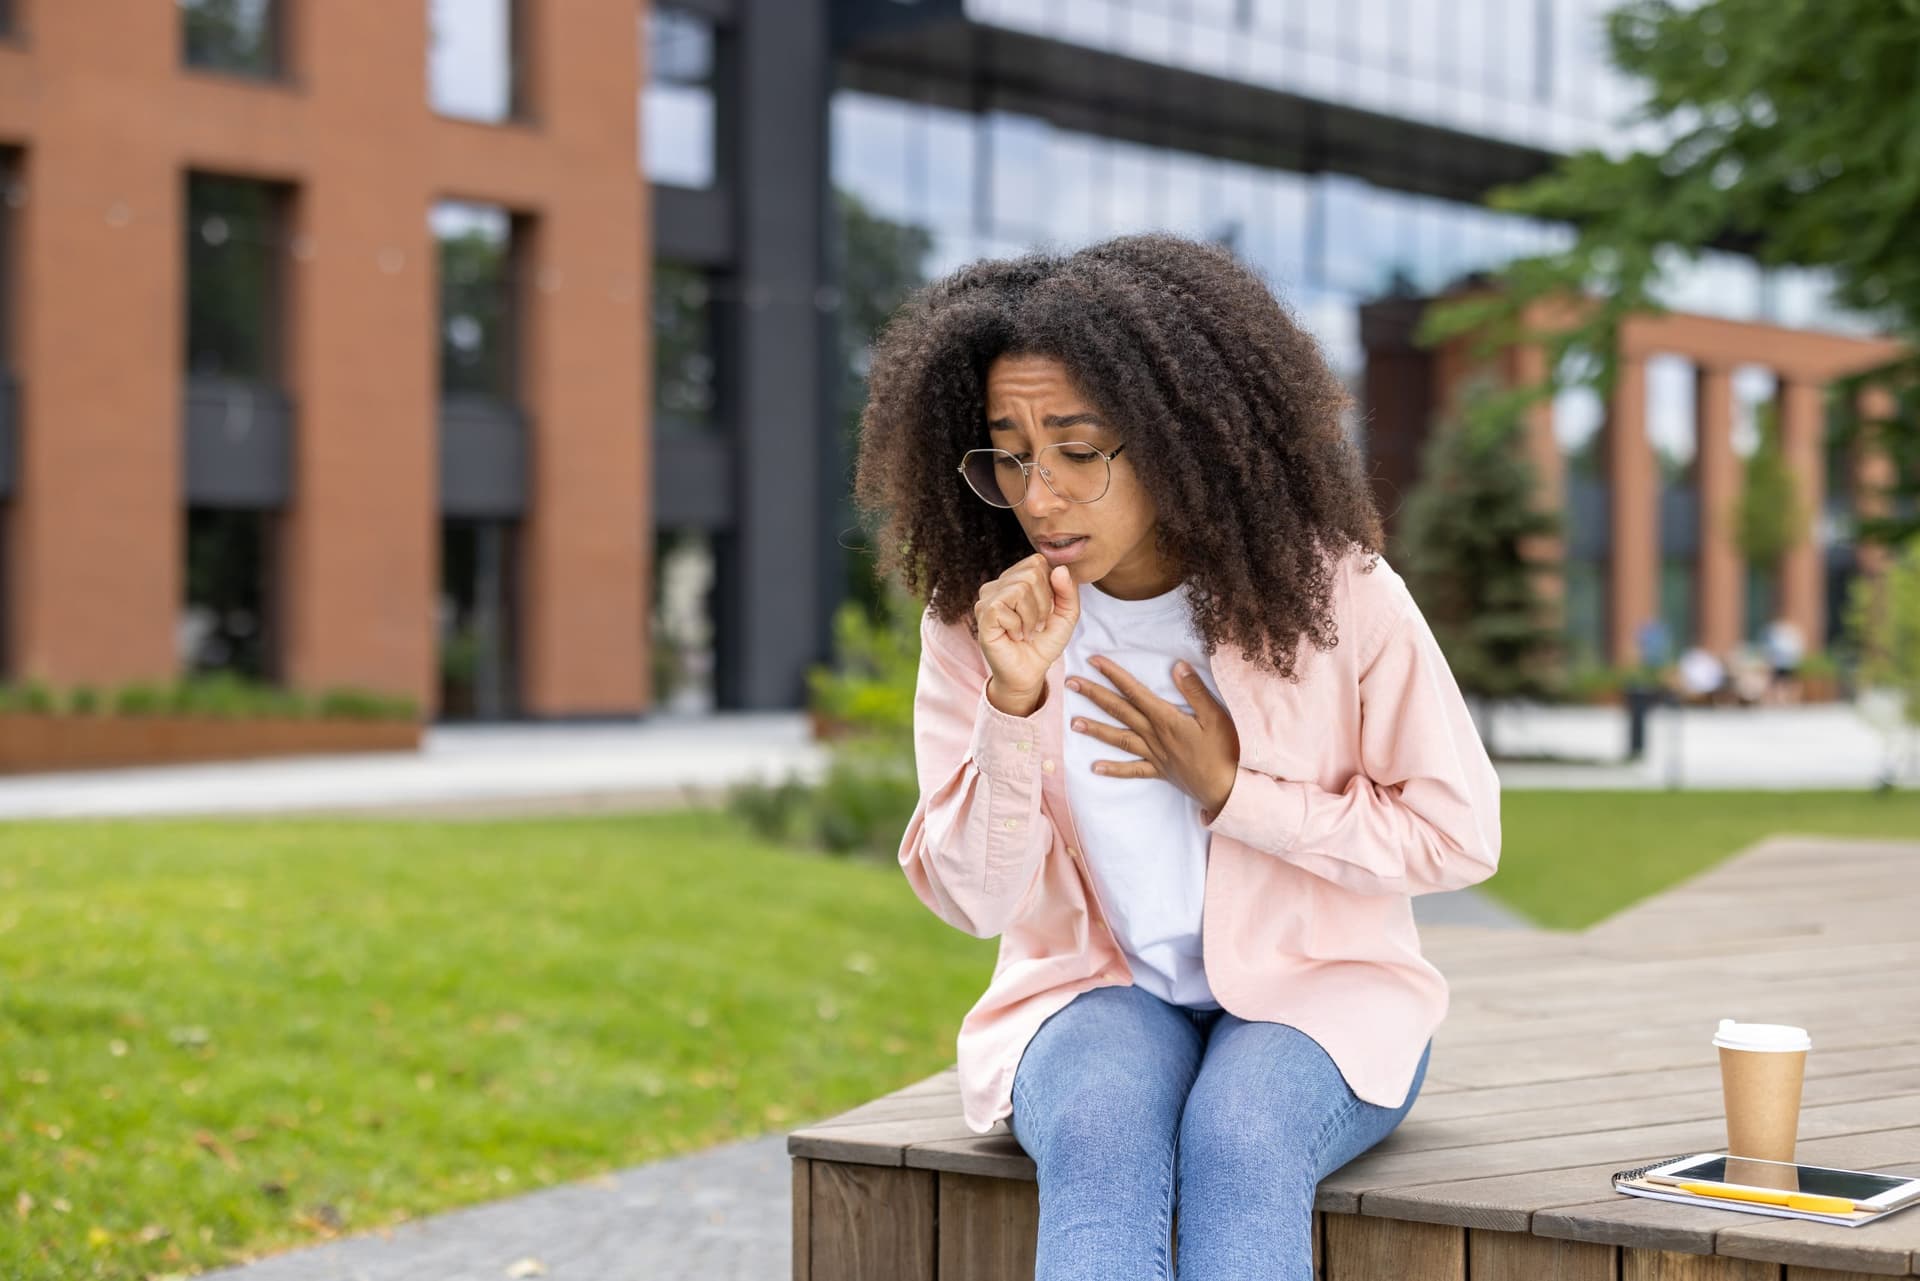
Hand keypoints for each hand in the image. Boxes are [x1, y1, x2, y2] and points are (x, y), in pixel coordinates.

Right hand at [975, 553, 1078, 709]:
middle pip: (1032, 573)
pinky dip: (1018, 625)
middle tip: (1037, 624)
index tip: (1046, 611)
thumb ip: (1069, 591)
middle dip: (1043, 604)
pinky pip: (1006, 607)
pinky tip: (1014, 635)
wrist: (1030, 671)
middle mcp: (998, 585)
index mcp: (1016, 579)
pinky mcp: (983, 614)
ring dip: (1032, 617)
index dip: (1050, 588)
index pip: (1038, 562)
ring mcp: (987, 598)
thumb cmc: (1043, 642)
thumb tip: (1059, 569)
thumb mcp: (1067, 615)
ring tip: (1026, 630)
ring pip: (1021, 588)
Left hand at [1069, 656, 1240, 817]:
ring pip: (1119, 739)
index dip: (1113, 674)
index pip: (1134, 691)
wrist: (1227, 788)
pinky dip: (1113, 769)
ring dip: (1096, 730)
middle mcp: (1154, 735)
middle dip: (1095, 695)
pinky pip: (1132, 770)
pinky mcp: (1159, 771)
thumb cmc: (1225, 750)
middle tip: (1071, 684)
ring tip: (1074, 723)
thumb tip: (1177, 665)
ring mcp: (1154, 754)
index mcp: (1166, 718)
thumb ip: (1195, 690)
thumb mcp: (1216, 716)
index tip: (1094, 661)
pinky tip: (1095, 768)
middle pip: (1119, 711)